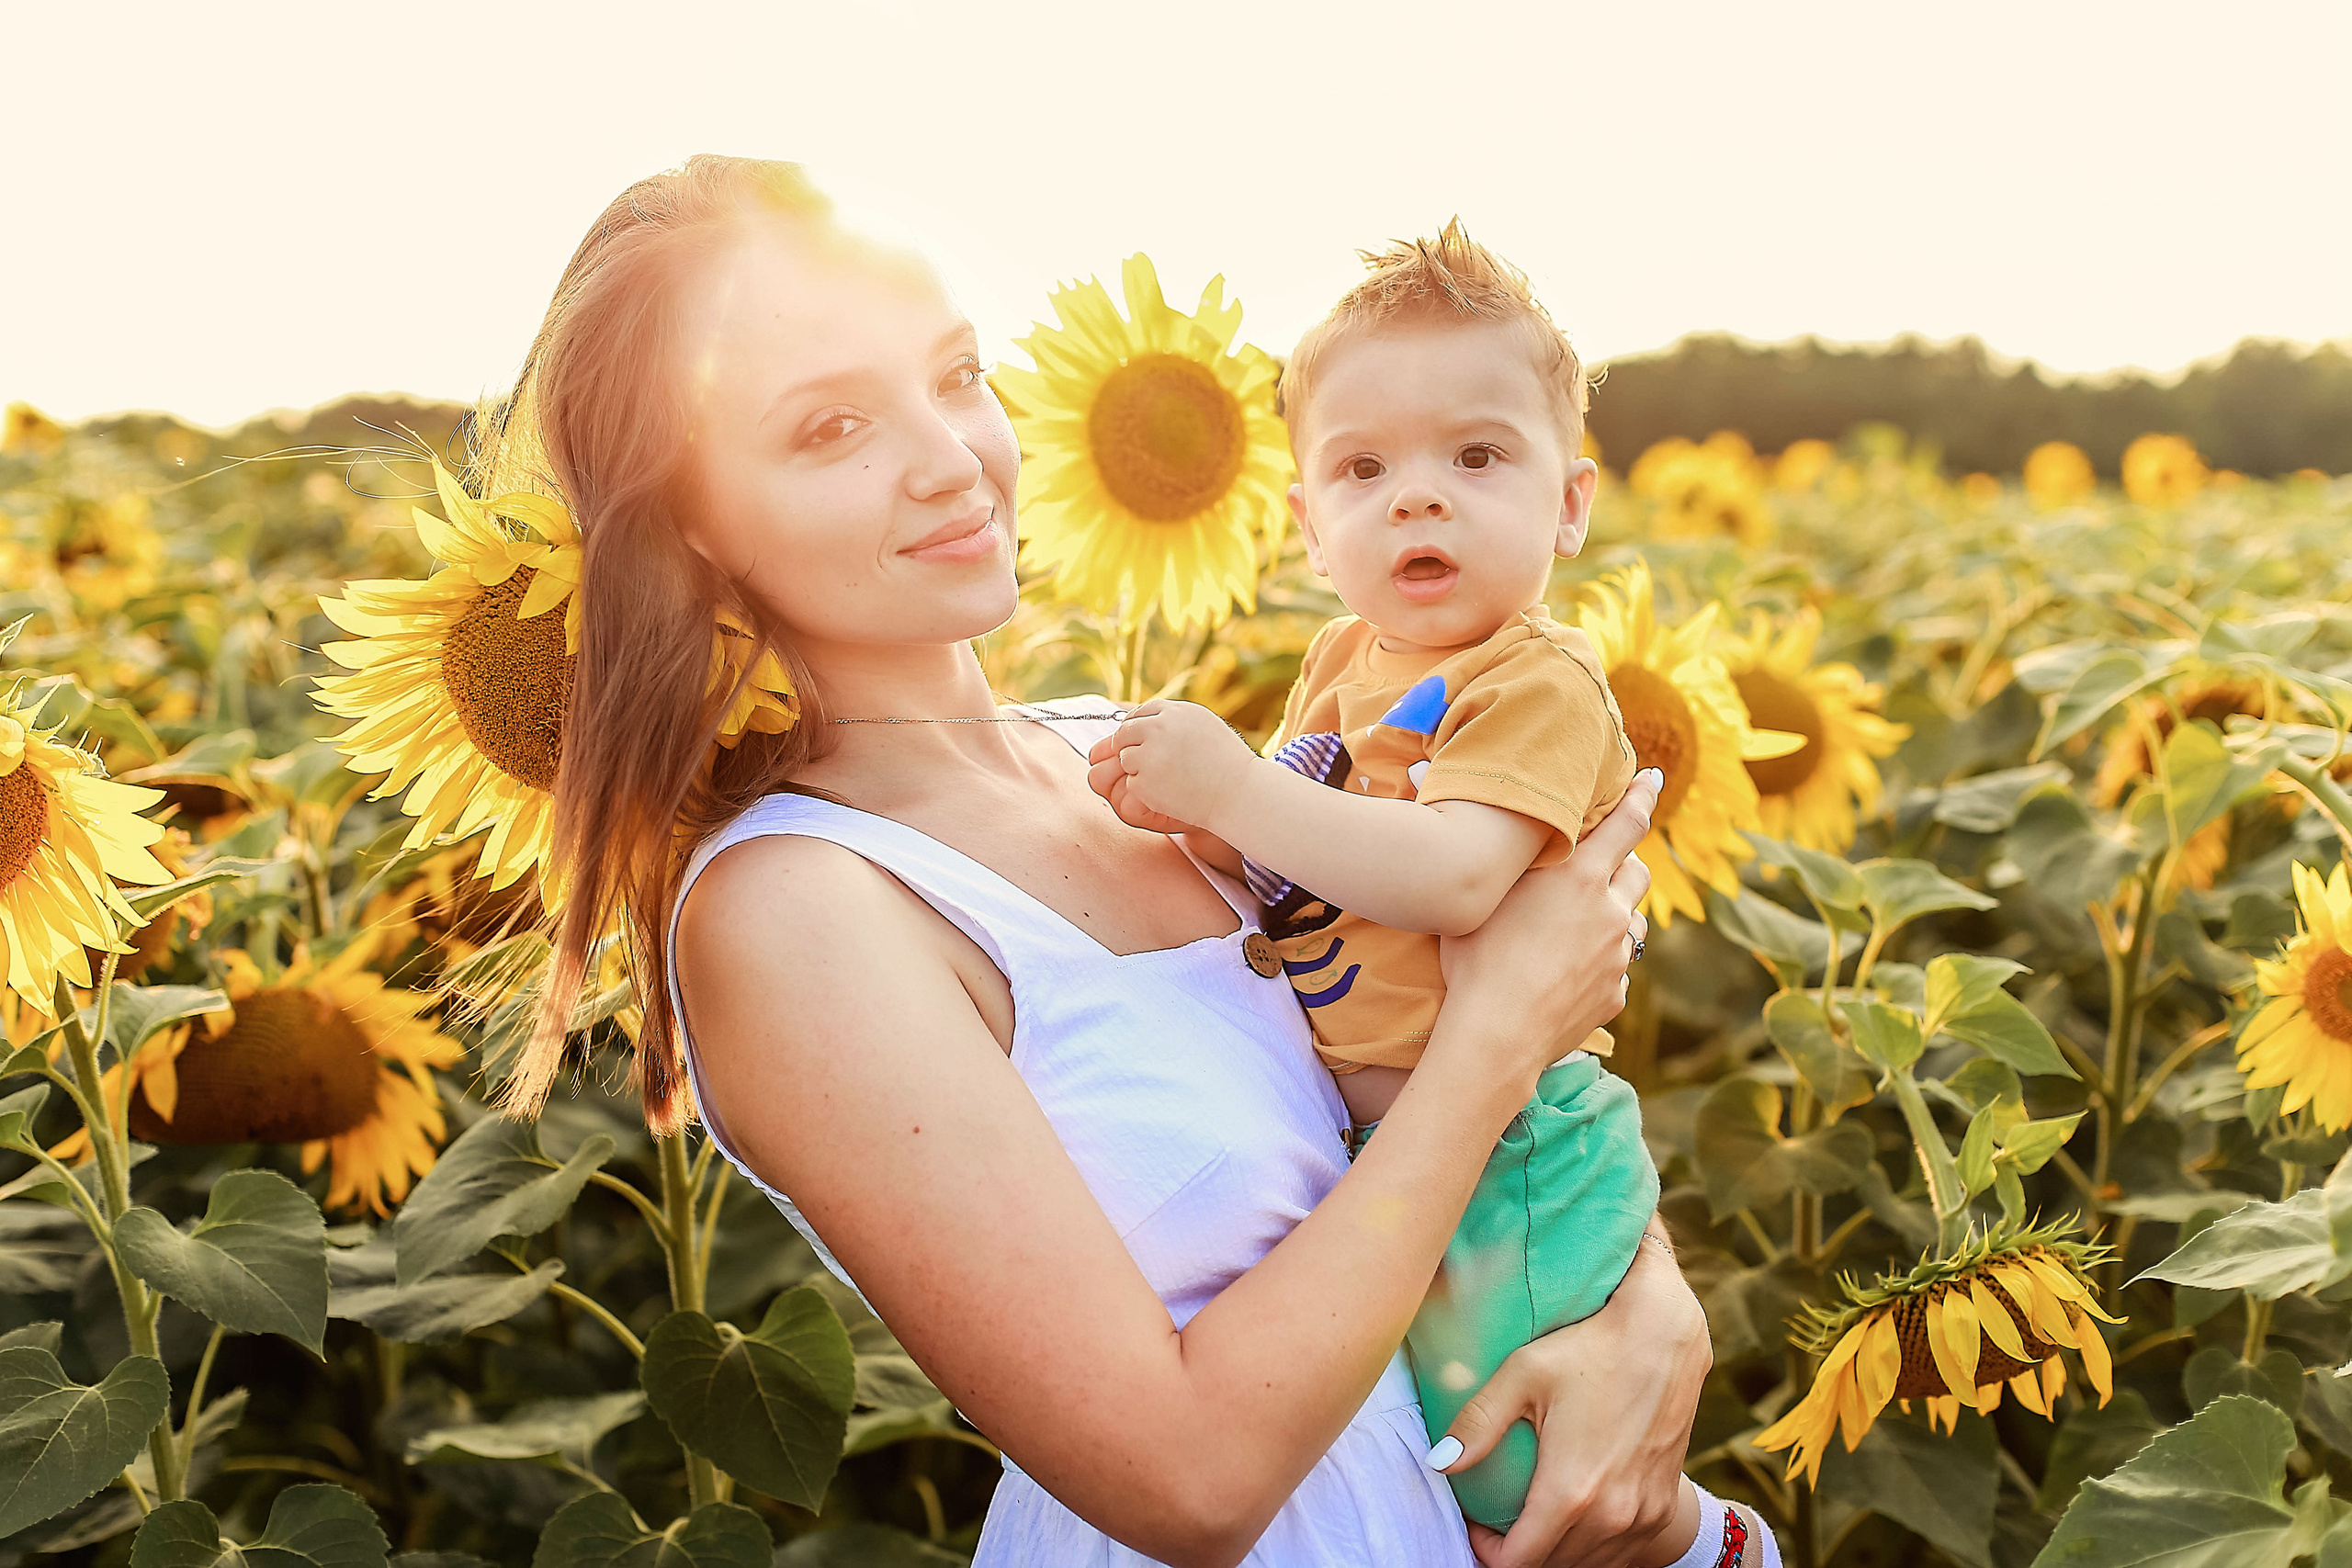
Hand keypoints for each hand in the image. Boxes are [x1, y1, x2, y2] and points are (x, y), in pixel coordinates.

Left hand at [1084, 700, 1259, 836]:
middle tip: (1144, 761)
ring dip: (1138, 768)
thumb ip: (1175, 720)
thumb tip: (1146, 720)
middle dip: (1129, 746)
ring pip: (1126, 758)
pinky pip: (1132, 783)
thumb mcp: (1205, 726)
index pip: (1139, 713)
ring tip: (1167, 778)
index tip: (1139, 738)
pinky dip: (1145, 790)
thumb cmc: (1227, 762)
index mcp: (1176, 712)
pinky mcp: (1144, 781)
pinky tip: (1169, 793)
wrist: (1238, 794)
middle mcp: (1160, 728)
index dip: (1136, 726)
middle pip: (1125, 733)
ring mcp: (1150, 755)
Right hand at [1436, 770, 1656, 1067]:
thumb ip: (1487, 848)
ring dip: (1614, 917)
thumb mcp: (1480, 895)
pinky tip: (1563, 974)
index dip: (1643, 796)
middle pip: (1638, 873)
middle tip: (1597, 870)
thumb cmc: (1474, 959)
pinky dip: (1598, 963)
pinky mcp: (1614, 993)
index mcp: (1579, 876)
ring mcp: (1617, 956)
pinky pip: (1615, 968)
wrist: (1496, 1036)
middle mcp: (1609, 911)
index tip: (1654, 779)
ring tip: (1575, 930)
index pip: (1626, 823)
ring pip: (1631, 923)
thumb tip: (1422, 772)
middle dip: (1624, 864)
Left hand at [1441, 1217, 1709, 1567]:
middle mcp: (1612, 1515)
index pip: (1518, 1561)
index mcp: (1571, 1491)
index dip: (1487, 1550)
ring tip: (1532, 1516)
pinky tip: (1575, 1515)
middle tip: (1497, 1518)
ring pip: (1587, 1563)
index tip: (1476, 1523)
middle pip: (1551, 1566)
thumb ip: (1478, 1423)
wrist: (1663, 1338)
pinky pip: (1619, 1551)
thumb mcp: (1522, 1374)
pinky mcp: (1662, 1507)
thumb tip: (1439, 1463)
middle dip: (1518, 1550)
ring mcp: (1643, 1516)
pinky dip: (1592, 1545)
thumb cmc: (1589, 1348)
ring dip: (1555, 1550)